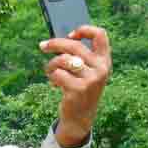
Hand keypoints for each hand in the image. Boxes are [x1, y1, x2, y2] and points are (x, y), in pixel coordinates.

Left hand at [40, 25, 111, 147]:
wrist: (80, 117)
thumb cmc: (79, 89)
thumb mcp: (85, 72)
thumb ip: (79, 57)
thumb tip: (57, 41)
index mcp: (104, 60)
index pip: (100, 35)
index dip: (84, 30)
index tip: (70, 34)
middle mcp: (101, 68)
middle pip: (74, 46)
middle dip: (55, 44)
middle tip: (42, 46)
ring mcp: (90, 79)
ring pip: (63, 60)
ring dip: (51, 64)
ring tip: (50, 71)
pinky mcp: (77, 89)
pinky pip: (57, 74)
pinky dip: (52, 76)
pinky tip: (54, 84)